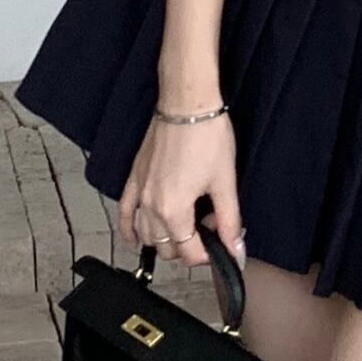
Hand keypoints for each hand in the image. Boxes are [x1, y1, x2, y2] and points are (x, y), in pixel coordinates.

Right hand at [120, 112, 244, 270]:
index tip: (221, 246)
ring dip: (164, 241)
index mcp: (174, 210)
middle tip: (208, 227)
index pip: (188, 254)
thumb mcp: (225, 183)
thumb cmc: (207, 137)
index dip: (209, 255)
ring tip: (185, 226)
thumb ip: (230, 221)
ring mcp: (139, 193)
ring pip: (146, 236)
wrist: (187, 105)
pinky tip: (136, 240)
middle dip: (189, 246)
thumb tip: (236, 249)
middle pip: (167, 249)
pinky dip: (130, 231)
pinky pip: (125, 214)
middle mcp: (151, 206)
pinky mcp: (134, 179)